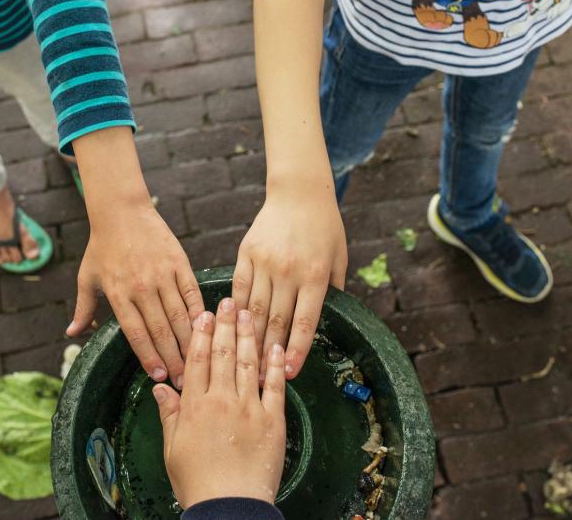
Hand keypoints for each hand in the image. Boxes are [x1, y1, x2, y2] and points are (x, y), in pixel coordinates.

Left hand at [67, 127, 204, 389]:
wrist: (122, 211)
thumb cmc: (102, 247)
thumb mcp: (87, 277)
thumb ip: (83, 308)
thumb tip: (72, 333)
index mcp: (118, 293)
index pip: (136, 333)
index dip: (148, 357)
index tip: (158, 376)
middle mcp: (141, 287)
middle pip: (160, 330)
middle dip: (172, 358)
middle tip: (182, 380)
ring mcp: (162, 275)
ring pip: (179, 315)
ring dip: (188, 341)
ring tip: (196, 361)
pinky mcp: (179, 263)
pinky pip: (192, 294)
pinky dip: (199, 313)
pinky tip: (206, 329)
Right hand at [154, 298, 286, 507]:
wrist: (229, 505)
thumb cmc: (197, 482)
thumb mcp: (172, 449)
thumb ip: (169, 414)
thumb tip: (160, 387)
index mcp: (194, 406)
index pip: (197, 359)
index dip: (200, 334)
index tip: (203, 314)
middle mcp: (222, 400)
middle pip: (223, 354)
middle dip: (225, 325)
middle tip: (228, 301)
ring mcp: (249, 408)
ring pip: (248, 363)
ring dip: (248, 335)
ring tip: (248, 313)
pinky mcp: (272, 420)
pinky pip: (274, 386)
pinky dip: (275, 365)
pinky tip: (275, 346)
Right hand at [233, 187, 346, 379]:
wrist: (299, 193)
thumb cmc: (325, 228)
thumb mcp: (339, 259)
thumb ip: (333, 291)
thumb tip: (322, 323)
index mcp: (315, 275)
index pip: (304, 321)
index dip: (297, 350)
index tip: (290, 373)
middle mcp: (289, 271)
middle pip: (276, 320)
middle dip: (269, 352)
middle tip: (261, 378)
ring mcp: (265, 262)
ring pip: (254, 308)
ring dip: (250, 337)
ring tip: (245, 360)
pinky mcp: (247, 253)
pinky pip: (239, 288)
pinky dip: (236, 310)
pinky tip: (232, 327)